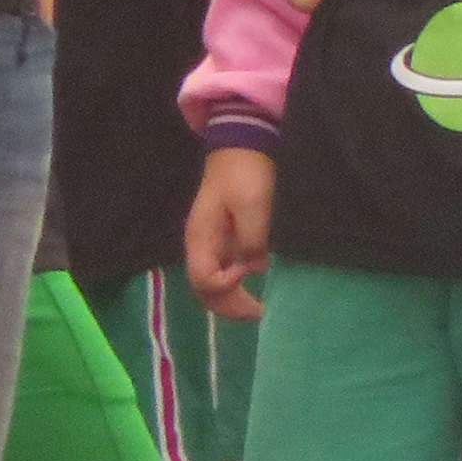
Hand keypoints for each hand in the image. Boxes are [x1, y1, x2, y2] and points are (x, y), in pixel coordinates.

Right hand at [185, 147, 276, 322]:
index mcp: (201, 238)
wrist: (244, 146)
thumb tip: (254, 270)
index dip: (224, 286)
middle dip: (229, 306)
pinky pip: (224, 272)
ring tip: (258, 309)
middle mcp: (202, 246)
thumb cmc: (246, 173)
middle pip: (204, 289)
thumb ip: (252, 239)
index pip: (203, 279)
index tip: (248, 274)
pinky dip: (236, 286)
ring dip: (231, 300)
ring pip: (213, 284)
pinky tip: (256, 289)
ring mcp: (212, 244)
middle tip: (260, 314)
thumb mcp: (253, 204)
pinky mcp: (226, 240)